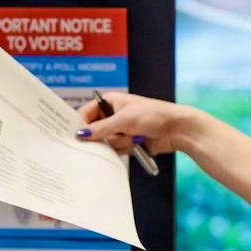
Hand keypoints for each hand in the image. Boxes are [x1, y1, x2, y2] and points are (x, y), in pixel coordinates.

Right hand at [75, 92, 197, 156]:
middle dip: (103, 137)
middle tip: (110, 137)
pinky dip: (124, 149)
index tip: (75, 137)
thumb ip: (101, 128)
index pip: (86, 113)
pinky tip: (136, 143)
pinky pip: (116, 150)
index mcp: (110, 101)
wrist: (176, 129)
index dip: (80, 124)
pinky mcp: (128, 141)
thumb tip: (81, 133)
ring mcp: (120, 129)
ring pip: (106, 143)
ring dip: (118, 143)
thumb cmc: (154, 115)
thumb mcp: (124, 120)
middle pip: (94, 131)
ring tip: (132, 137)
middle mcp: (113, 115)